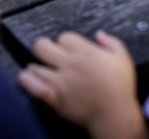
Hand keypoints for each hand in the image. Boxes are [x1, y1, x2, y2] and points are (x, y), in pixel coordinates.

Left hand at [19, 31, 145, 137]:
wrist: (115, 115)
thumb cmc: (120, 87)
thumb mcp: (122, 58)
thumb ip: (111, 42)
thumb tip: (99, 34)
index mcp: (85, 52)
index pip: (63, 37)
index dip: (65, 42)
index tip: (68, 49)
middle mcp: (70, 64)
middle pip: (42, 46)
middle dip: (43, 47)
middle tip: (48, 54)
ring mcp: (61, 81)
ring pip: (35, 66)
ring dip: (37, 67)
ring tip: (42, 70)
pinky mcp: (55, 98)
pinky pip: (35, 87)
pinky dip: (27, 81)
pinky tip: (26, 77)